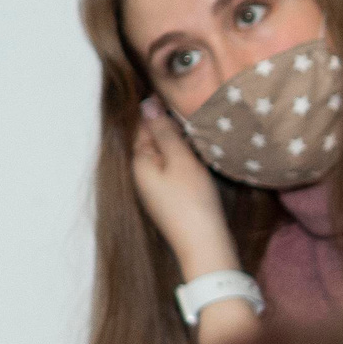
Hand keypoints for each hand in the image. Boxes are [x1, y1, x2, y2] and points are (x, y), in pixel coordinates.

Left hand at [130, 96, 235, 276]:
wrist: (204, 246)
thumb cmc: (193, 202)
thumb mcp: (180, 160)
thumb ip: (164, 131)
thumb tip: (148, 103)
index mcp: (139, 161)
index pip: (142, 124)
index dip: (158, 109)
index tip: (178, 98)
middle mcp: (141, 174)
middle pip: (152, 139)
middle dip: (168, 125)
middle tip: (193, 112)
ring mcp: (154, 188)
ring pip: (164, 154)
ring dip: (178, 142)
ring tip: (198, 132)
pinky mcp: (169, 198)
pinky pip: (172, 169)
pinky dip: (183, 159)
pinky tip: (199, 157)